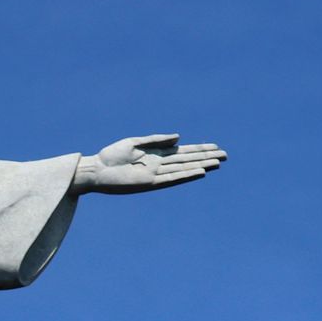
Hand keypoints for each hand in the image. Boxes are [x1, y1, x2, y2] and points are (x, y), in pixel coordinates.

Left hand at [73, 134, 224, 193]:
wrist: (96, 170)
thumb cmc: (111, 156)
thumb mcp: (135, 142)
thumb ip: (157, 139)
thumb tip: (179, 138)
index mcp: (156, 154)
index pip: (183, 151)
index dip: (199, 149)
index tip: (216, 147)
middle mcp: (159, 165)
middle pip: (187, 160)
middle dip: (205, 157)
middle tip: (225, 156)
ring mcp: (156, 174)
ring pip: (183, 169)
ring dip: (200, 166)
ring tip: (217, 163)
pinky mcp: (149, 183)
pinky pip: (172, 179)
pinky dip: (186, 175)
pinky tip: (200, 172)